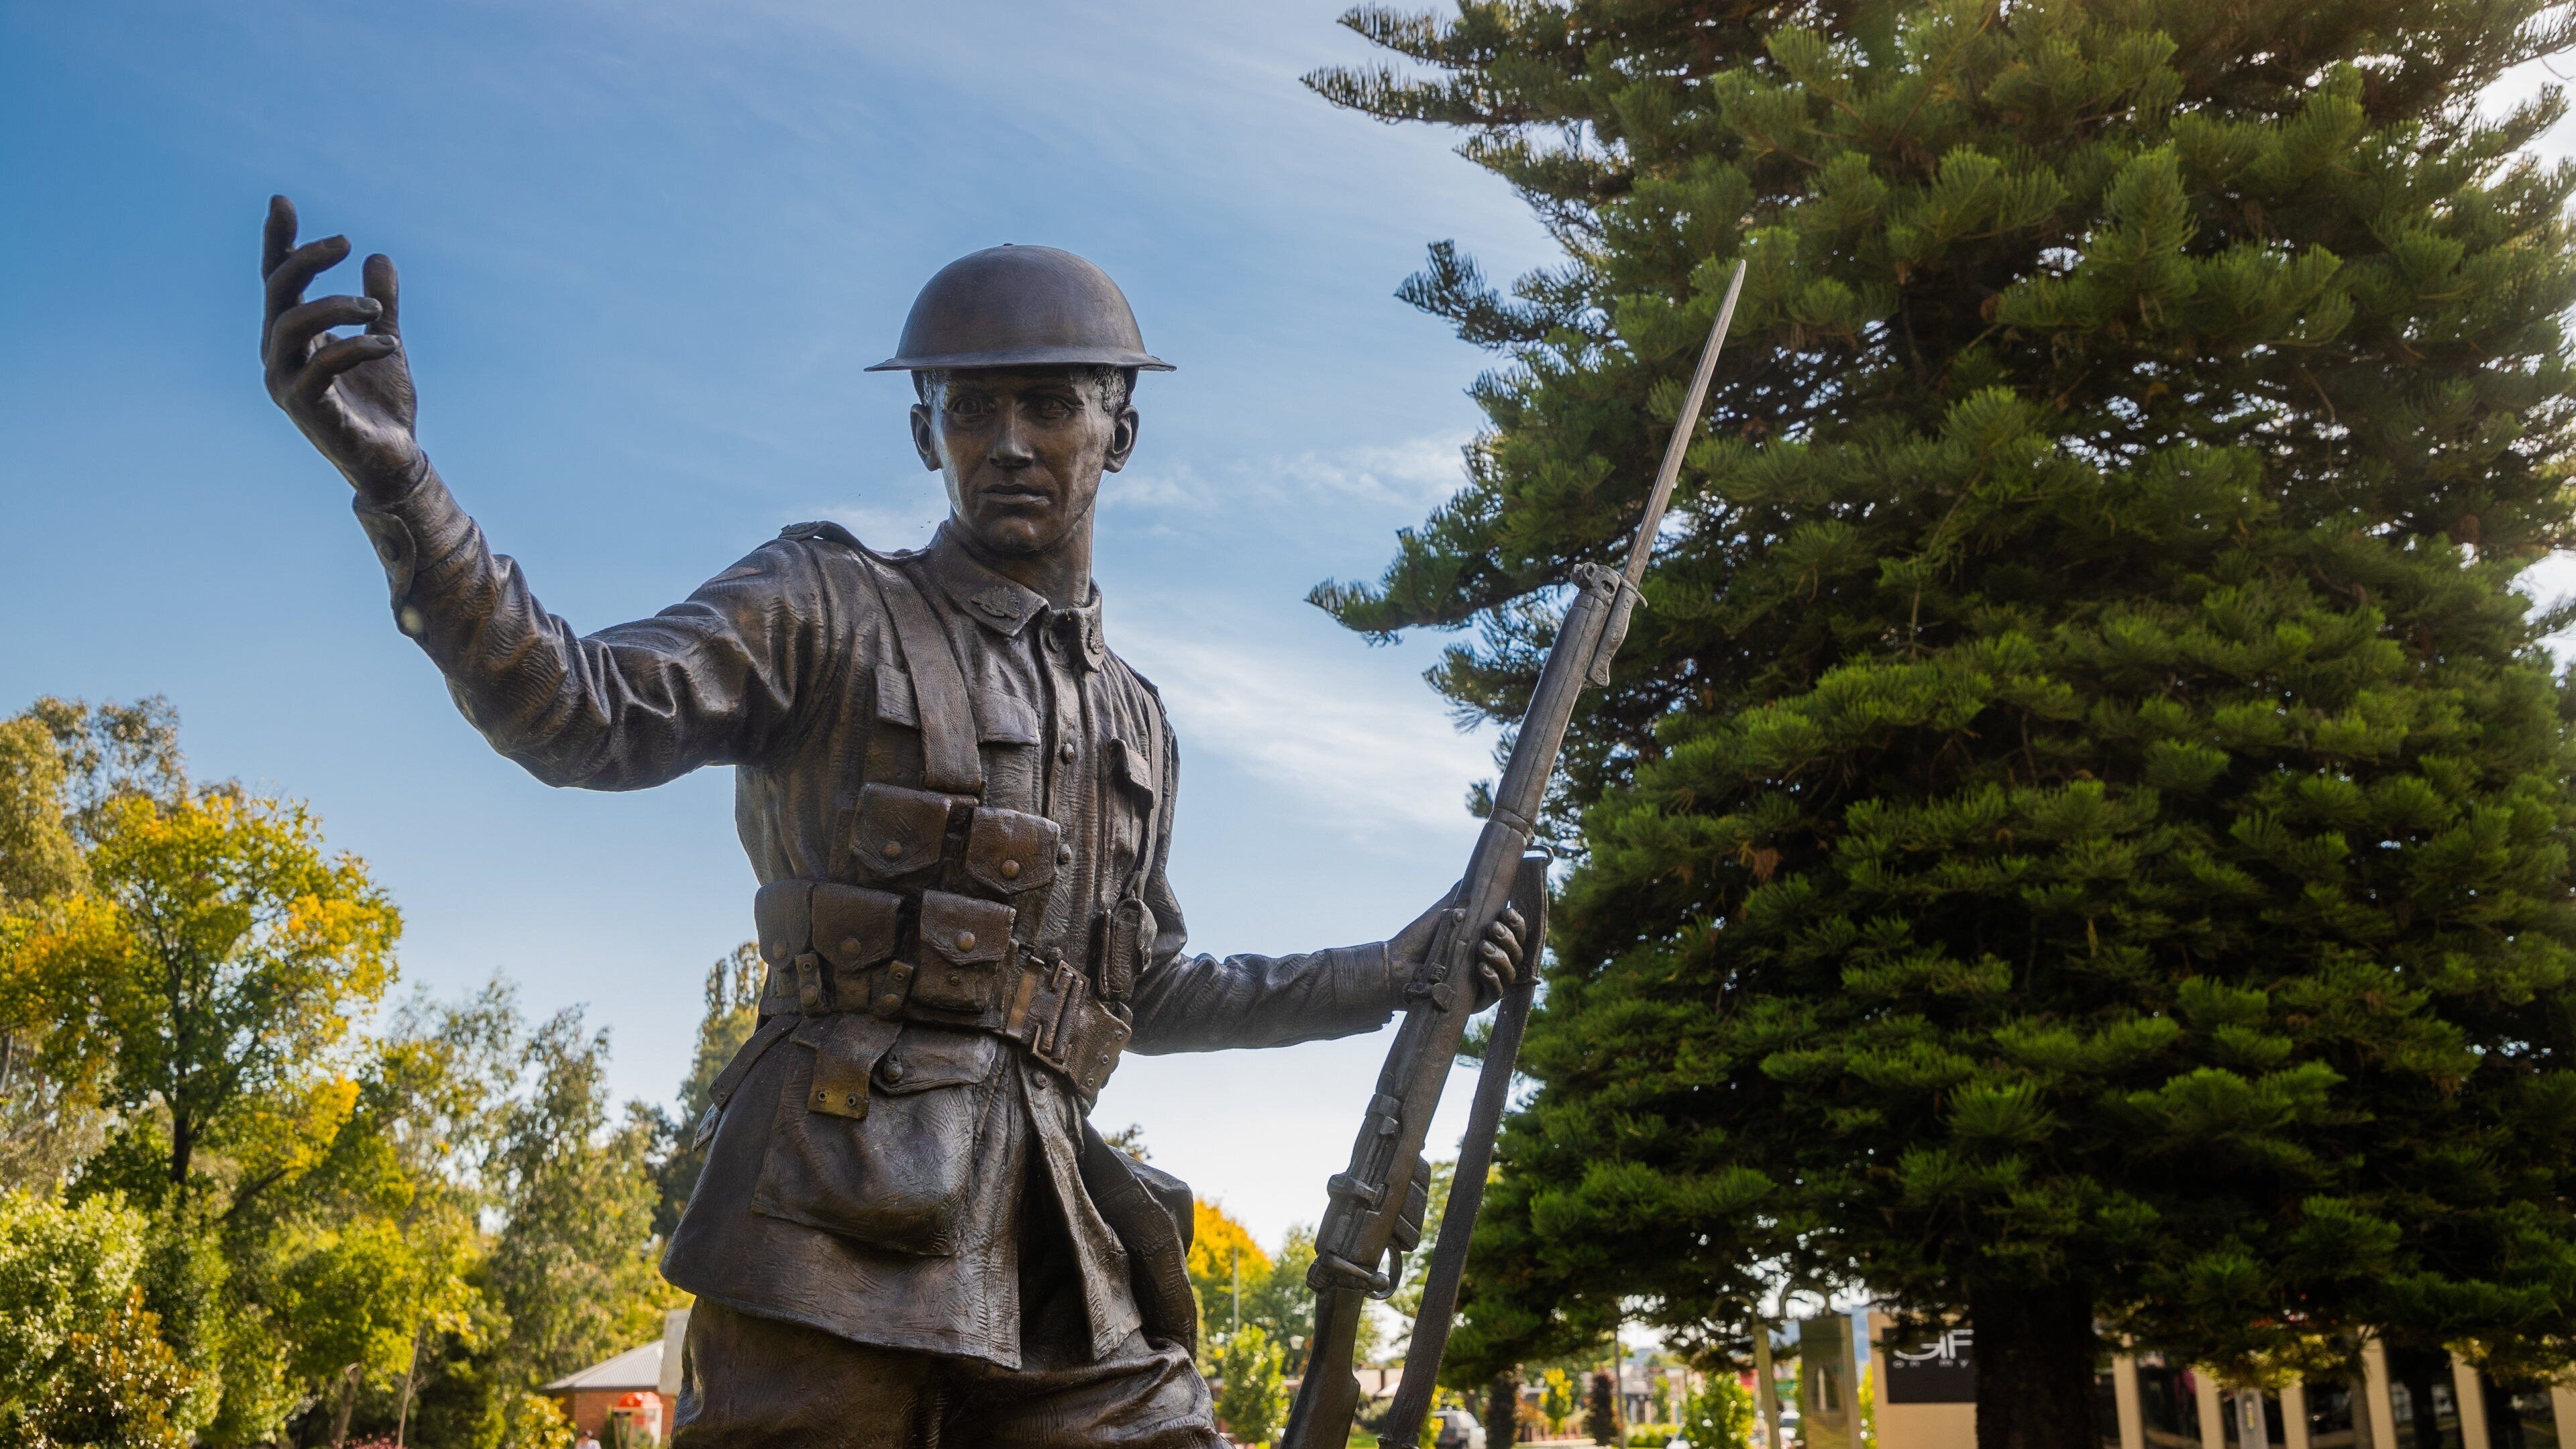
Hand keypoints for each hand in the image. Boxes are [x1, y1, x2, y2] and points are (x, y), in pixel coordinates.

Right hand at [261, 195, 422, 498]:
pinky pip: (321, 366)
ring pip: (292, 324)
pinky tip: (387, 343)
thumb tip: (379, 256)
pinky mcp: (305, 407)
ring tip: (376, 308)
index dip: (279, 242)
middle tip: (345, 241)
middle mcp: (280, 354)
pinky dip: (355, 347)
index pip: (278, 281)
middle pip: (277, 292)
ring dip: (336, 306)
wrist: (392, 459)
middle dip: (307, 261)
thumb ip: (381, 304)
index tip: (282, 202)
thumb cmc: (380, 404)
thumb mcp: (383, 341)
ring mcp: (287, 381)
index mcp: (294, 336)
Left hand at [1388, 888, 1527, 1012]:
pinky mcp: (1475, 1001)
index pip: (1515, 933)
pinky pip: (1495, 994)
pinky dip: (1492, 979)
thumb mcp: (1448, 912)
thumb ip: (1466, 896)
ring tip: (1483, 947)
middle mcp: (1491, 962)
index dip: (1517, 924)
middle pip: (1518, 952)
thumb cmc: (1421, 938)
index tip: (1507, 913)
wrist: (1397, 964)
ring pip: (1510, 973)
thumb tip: (1481, 871)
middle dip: (1510, 939)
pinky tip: (1481, 968)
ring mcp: (1485, 983)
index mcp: (1489, 940)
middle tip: (1493, 929)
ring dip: (1501, 958)